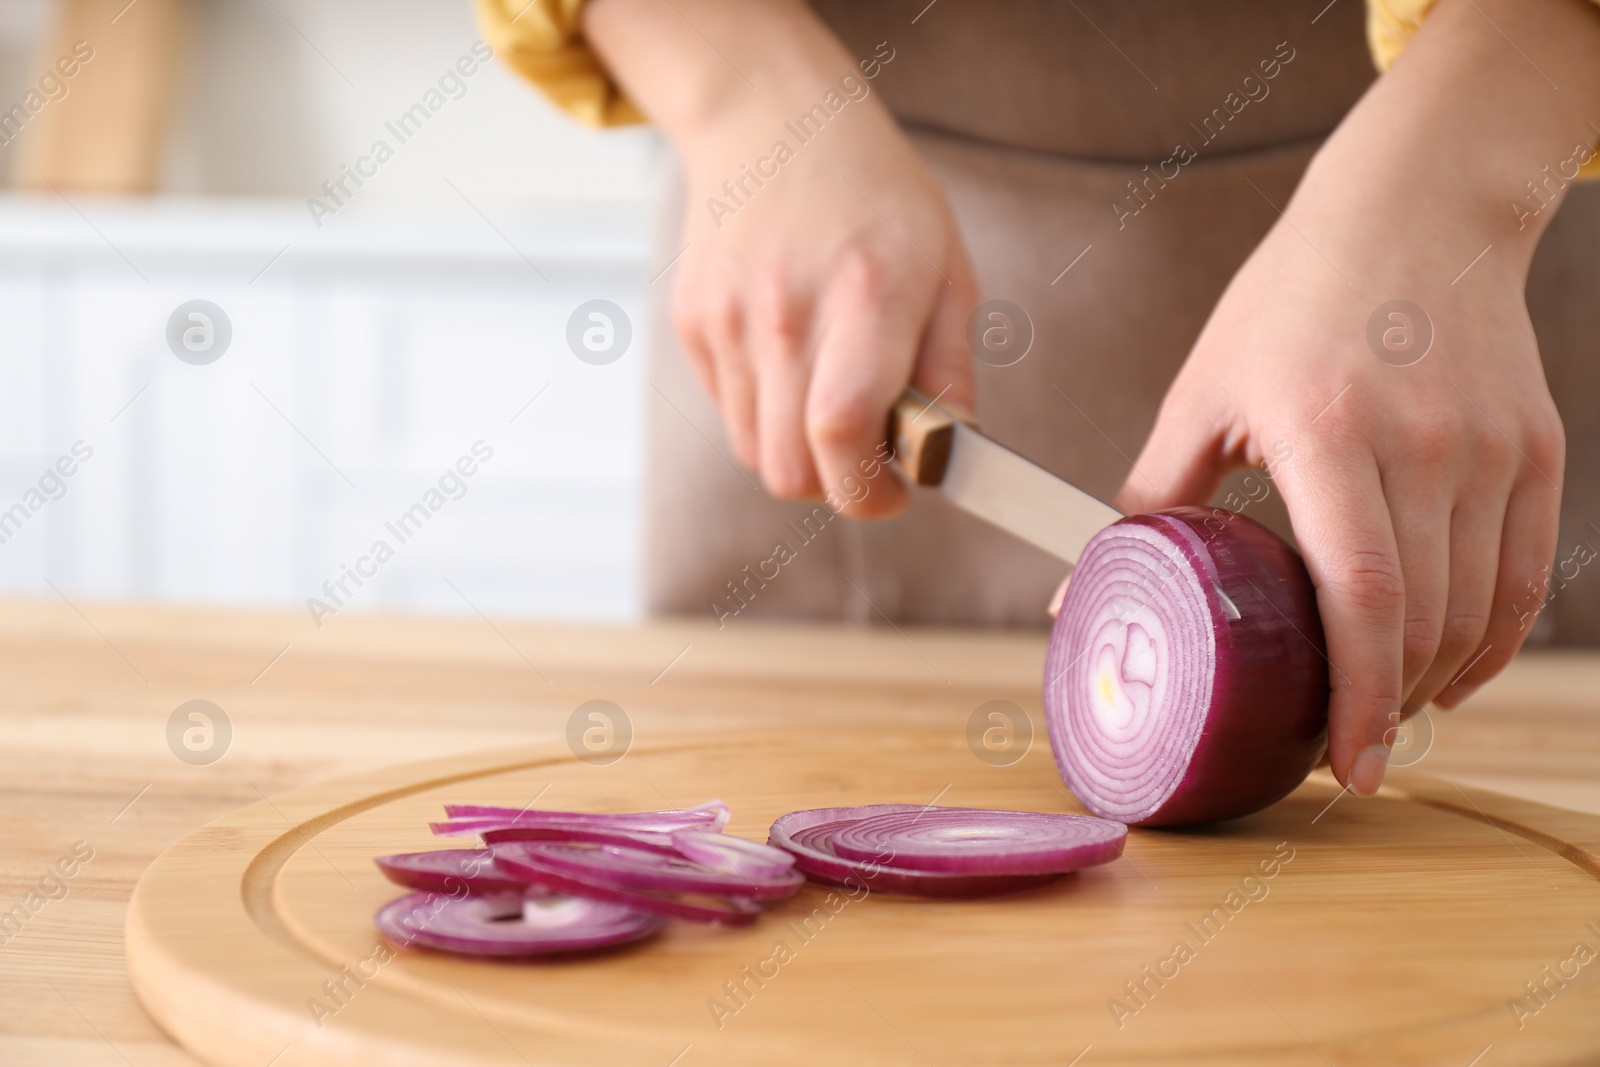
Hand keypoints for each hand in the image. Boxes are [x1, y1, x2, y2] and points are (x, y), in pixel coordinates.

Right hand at [670, 86, 973, 514]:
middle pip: (790, 468)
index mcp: (865, 297)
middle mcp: (785, 314)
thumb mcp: (948, 271)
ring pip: (754, 452)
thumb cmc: (877, 199)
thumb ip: (950, 372)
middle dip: (835, 485)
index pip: (843, 433)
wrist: (774, 125)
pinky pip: (728, 412)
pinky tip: (790, 358)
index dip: (869, 492)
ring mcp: (727, 319)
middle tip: (868, 457)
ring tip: (828, 396)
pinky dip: (763, 413)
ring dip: (797, 452)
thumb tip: (946, 457)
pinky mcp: (691, 322)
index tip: (895, 492)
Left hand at [1096, 0, 1599, 795]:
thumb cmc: (1290, 300)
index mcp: (1330, 430)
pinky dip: (1492, 637)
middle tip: (1348, 750)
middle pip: (1425, 619)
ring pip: (1481, 608)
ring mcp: (1492, 447)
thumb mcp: (1203, 388)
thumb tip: (1082, 588)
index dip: (1356, 695)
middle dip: (1389, 706)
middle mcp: (1425, 442)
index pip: (1362, 594)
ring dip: (1437, 681)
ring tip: (1387, 714)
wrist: (1414, 212)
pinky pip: (1524, 573)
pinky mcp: (1537, 446)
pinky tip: (1451, 669)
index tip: (1344, 763)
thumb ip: (1152, 494)